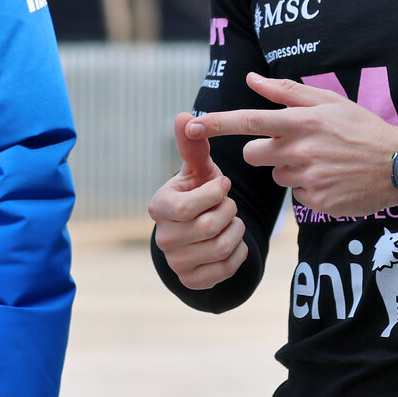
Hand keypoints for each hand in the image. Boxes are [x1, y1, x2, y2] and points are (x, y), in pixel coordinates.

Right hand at [148, 113, 248, 289]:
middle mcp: (162, 238)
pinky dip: (238, 252)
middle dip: (228, 211)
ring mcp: (176, 262)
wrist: (198, 227)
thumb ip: (193, 144)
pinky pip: (226, 270)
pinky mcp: (192, 280)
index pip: (186, 207)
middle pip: (208, 227)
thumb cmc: (198, 191)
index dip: (213, 195)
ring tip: (231, 220)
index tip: (223, 184)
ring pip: (220, 248)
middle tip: (228, 204)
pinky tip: (233, 240)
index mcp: (159, 207)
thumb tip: (186, 117)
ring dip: (236, 230)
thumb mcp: (198, 169)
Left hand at [183, 72, 397, 217]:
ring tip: (322, 162)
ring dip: (290, 170)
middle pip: (253, 155)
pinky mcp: (317, 202)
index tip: (192, 123)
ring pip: (276, 176)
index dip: (218, 122)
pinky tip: (331, 179)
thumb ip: (286, 92)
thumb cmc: (361, 127)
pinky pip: (297, 196)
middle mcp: (299, 150)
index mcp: (300, 122)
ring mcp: (308, 178)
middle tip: (292, 146)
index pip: (249, 121)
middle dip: (264, 152)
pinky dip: (309, 188)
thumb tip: (251, 80)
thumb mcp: (328, 101)